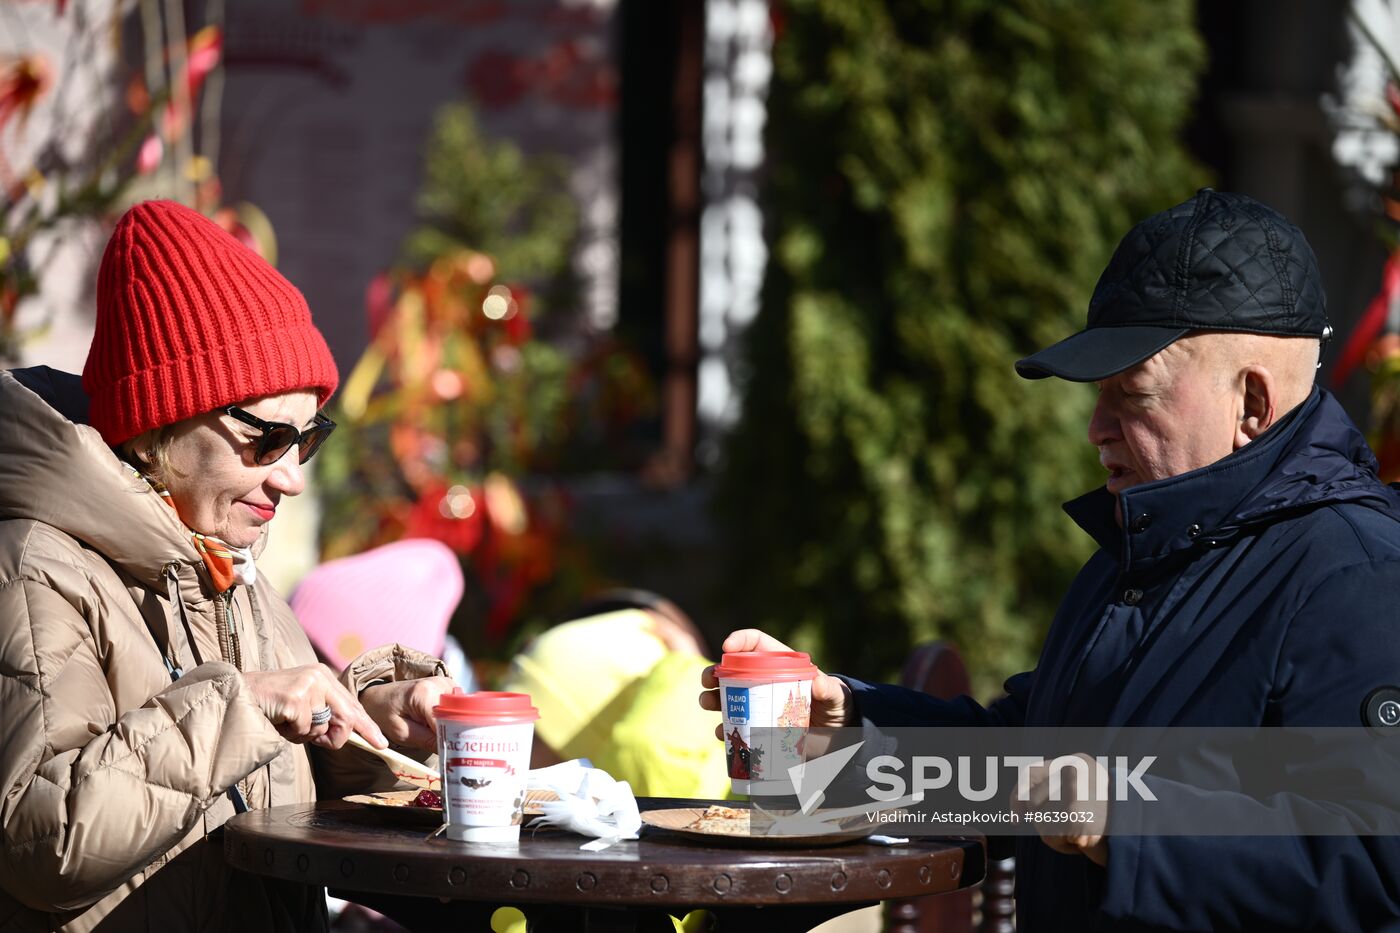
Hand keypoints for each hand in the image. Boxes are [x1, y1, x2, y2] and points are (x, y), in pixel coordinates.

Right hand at [242, 665, 386, 750]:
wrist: (237, 695)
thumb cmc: (270, 705)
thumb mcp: (303, 705)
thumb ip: (324, 716)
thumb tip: (346, 735)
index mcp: (324, 676)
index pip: (354, 704)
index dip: (367, 726)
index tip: (382, 743)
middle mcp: (320, 677)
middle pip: (347, 718)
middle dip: (336, 737)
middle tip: (318, 741)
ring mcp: (308, 687)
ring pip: (322, 729)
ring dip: (304, 735)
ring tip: (286, 721)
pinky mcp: (295, 699)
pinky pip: (304, 731)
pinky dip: (290, 734)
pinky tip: (278, 720)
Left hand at [359, 676, 456, 750]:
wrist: (380, 696)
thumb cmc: (386, 714)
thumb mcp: (402, 733)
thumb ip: (427, 741)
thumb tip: (452, 752)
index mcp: (423, 693)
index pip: (448, 721)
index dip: (453, 740)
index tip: (454, 758)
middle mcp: (439, 683)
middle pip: (458, 715)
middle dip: (459, 735)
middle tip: (455, 755)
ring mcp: (446, 683)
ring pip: (463, 712)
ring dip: (458, 728)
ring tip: (450, 743)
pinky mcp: (450, 686)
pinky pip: (460, 707)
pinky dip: (456, 720)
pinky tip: (449, 731)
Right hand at [698, 629, 856, 737]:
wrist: (837, 737)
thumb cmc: (835, 706)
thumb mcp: (835, 696)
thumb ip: (828, 689)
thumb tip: (818, 682)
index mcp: (780, 664)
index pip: (755, 644)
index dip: (739, 640)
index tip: (726, 647)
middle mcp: (763, 681)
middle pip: (732, 670)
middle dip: (714, 672)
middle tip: (708, 680)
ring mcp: (758, 704)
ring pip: (726, 697)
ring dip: (712, 698)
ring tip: (708, 703)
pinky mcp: (757, 727)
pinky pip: (735, 726)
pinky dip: (725, 729)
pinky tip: (722, 733)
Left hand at [1012, 752, 1108, 866]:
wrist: (1142, 837)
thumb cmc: (1103, 820)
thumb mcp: (1077, 796)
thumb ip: (1049, 795)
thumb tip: (1017, 813)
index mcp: (1076, 761)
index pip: (1031, 773)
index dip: (1017, 796)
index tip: (1016, 819)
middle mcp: (1074, 769)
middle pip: (1033, 801)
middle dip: (1045, 821)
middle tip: (1071, 826)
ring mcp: (1075, 790)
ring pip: (1040, 821)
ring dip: (1055, 835)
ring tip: (1079, 833)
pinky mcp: (1076, 815)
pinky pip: (1052, 836)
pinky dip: (1063, 846)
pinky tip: (1083, 842)